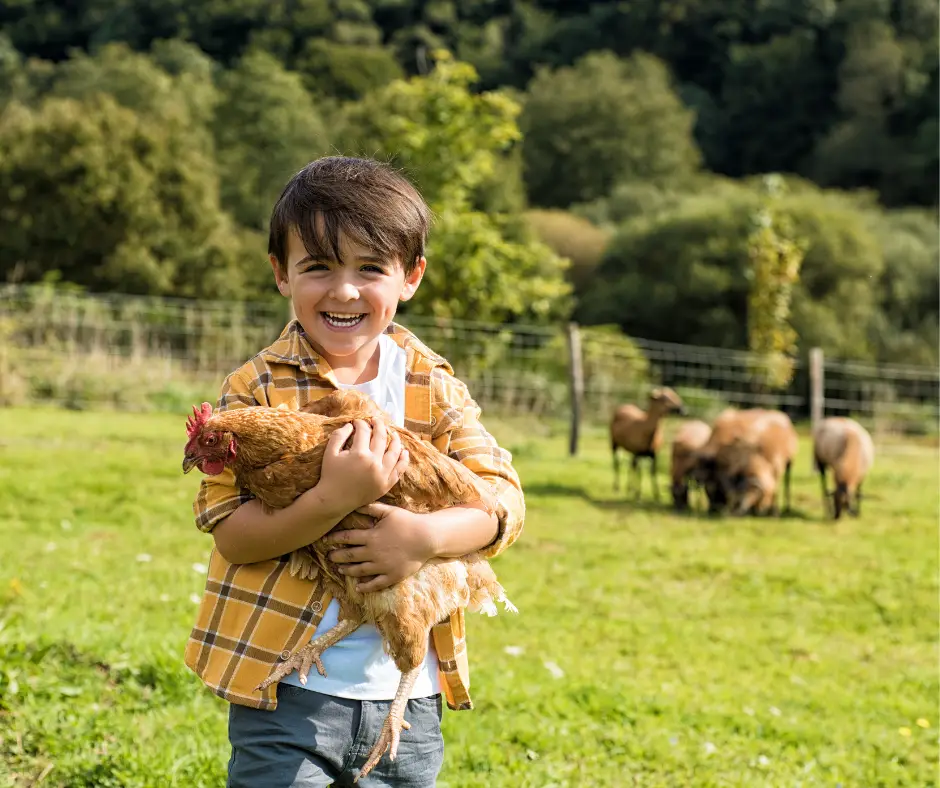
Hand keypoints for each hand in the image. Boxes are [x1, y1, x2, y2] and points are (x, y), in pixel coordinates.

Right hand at [316, 419, 408, 516]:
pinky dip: (403, 460)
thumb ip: (339, 436)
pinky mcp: (386, 484)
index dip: (360, 424)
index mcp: (359, 454)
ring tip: (393, 433)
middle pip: (381, 438)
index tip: (358, 422)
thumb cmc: (330, 475)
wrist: (334, 500)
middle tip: (376, 421)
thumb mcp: (330, 453)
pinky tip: (403, 452)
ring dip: (395, 440)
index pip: (364, 432)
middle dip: (378, 426)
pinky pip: (399, 470)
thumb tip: (351, 424)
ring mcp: (382, 474)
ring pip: (394, 452)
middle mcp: (373, 463)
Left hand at [321, 502, 436, 592]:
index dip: (335, 539)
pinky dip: (365, 587)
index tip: (325, 541)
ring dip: (348, 570)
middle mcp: (373, 552)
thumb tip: (356, 505)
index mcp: (371, 536)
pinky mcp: (391, 576)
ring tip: (340, 570)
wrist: (427, 538)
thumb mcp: (389, 511)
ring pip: (359, 570)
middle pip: (350, 555)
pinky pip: (375, 584)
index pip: (348, 538)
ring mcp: (382, 566)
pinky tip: (358, 587)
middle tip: (329, 557)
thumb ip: (371, 508)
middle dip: (337, 556)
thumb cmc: (408, 522)